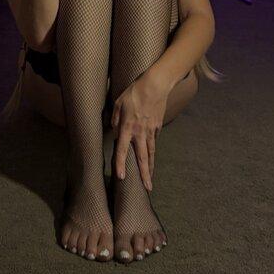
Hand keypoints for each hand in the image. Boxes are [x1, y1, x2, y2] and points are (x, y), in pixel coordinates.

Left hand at [111, 71, 169, 191]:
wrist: (155, 85)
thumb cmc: (134, 93)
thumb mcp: (118, 103)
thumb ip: (115, 119)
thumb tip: (114, 130)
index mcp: (127, 127)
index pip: (122, 149)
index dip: (121, 164)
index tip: (121, 177)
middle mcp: (140, 132)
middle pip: (143, 157)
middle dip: (145, 174)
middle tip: (148, 188)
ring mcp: (151, 131)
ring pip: (151, 153)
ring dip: (151, 167)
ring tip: (151, 180)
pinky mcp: (158, 127)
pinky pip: (154, 140)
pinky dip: (152, 150)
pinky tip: (151, 155)